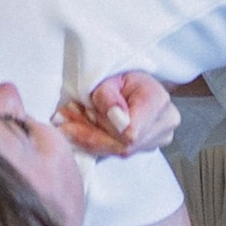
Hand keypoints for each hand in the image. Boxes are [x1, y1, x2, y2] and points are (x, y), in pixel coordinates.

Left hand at [54, 71, 179, 155]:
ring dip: (88, 138)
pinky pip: (119, 151)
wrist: (133, 80)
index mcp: (157, 101)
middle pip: (122, 144)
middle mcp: (165, 123)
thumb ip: (109, 98)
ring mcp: (160, 138)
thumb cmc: (119, 75)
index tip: (71, 116)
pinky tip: (78, 129)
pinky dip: (96, 141)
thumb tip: (118, 122)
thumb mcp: (109, 77)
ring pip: (118, 150)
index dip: (100, 129)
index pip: (129, 132)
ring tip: (65, 121)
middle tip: (59, 119)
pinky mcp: (149, 146)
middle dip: (87, 134)